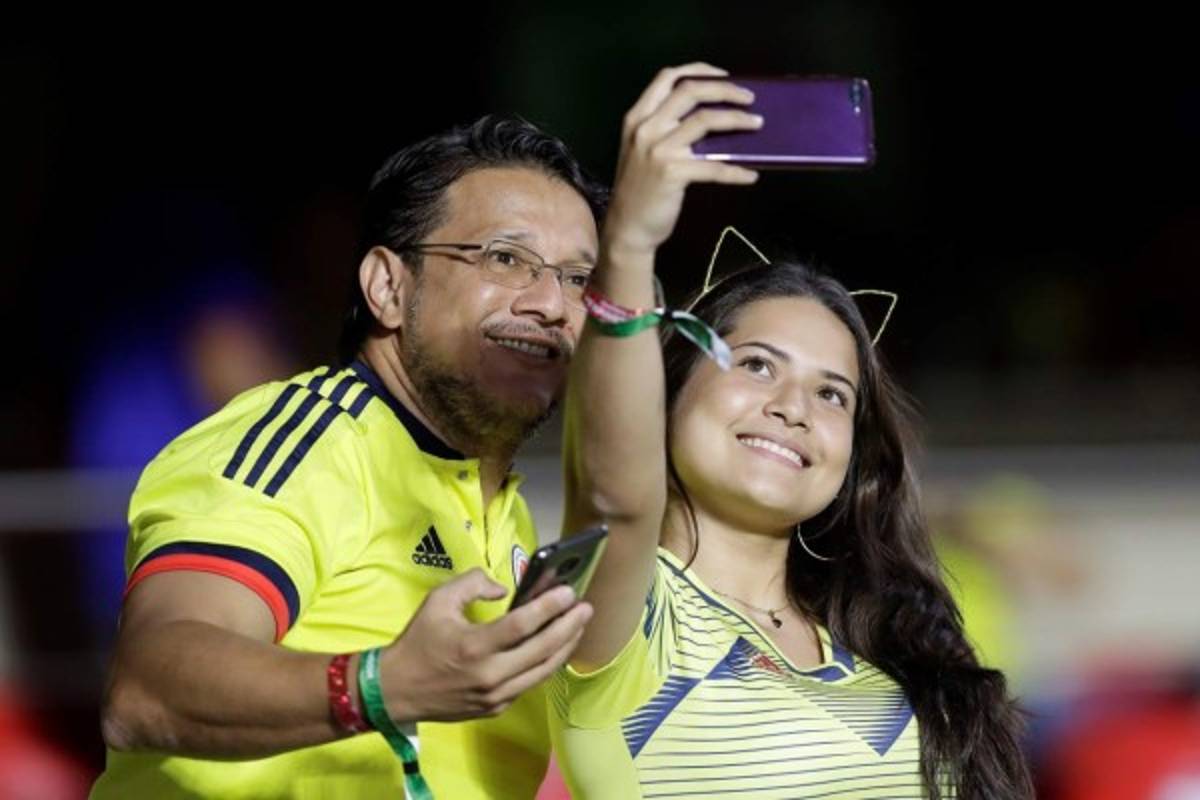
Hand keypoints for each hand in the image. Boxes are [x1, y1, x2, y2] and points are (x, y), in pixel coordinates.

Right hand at [379, 568, 591, 720]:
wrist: (395, 691)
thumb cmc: (417, 642)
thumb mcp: (438, 600)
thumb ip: (473, 584)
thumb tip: (505, 589)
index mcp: (474, 647)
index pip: (523, 626)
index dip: (550, 607)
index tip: (569, 592)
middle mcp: (489, 675)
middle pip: (542, 650)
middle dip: (569, 627)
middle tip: (586, 608)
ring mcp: (495, 696)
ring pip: (542, 671)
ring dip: (564, 647)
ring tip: (578, 626)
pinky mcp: (496, 708)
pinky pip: (530, 684)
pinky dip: (546, 664)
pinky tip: (556, 647)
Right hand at [604, 63, 761, 258]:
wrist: (627, 228)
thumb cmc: (639, 190)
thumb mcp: (641, 150)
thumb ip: (663, 129)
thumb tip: (709, 116)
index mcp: (637, 117)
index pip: (667, 77)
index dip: (699, 70)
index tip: (724, 75)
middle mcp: (645, 128)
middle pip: (691, 91)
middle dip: (725, 90)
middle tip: (749, 98)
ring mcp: (658, 149)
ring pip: (706, 120)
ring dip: (738, 120)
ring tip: (757, 124)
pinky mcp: (672, 173)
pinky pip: (714, 167)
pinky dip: (736, 171)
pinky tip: (750, 176)